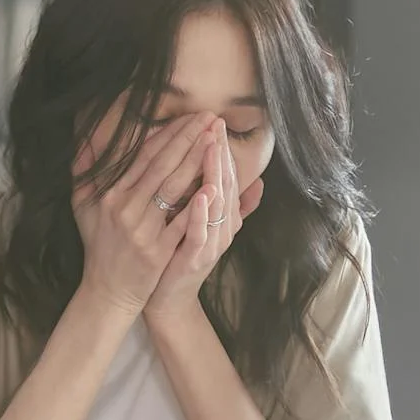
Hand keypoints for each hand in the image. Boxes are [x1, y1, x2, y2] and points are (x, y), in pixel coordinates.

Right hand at [73, 114, 211, 314]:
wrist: (107, 291)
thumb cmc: (99, 246)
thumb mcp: (82, 208)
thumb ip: (83, 172)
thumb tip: (84, 138)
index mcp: (110, 196)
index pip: (144, 157)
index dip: (169, 134)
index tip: (190, 118)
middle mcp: (124, 209)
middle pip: (162, 166)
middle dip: (188, 138)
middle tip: (211, 118)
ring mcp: (141, 230)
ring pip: (174, 188)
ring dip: (198, 160)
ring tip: (216, 139)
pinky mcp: (157, 251)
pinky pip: (182, 222)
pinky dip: (199, 203)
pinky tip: (216, 183)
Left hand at [145, 122, 261, 322]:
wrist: (165, 298)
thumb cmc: (175, 257)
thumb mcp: (197, 225)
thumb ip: (216, 201)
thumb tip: (255, 180)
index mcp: (217, 215)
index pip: (221, 174)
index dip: (219, 148)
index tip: (213, 121)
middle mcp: (218, 226)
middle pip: (222, 183)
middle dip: (219, 153)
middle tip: (215, 124)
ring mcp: (208, 243)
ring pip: (216, 204)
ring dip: (215, 175)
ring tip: (213, 148)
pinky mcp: (194, 259)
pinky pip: (200, 233)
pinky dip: (202, 214)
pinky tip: (201, 194)